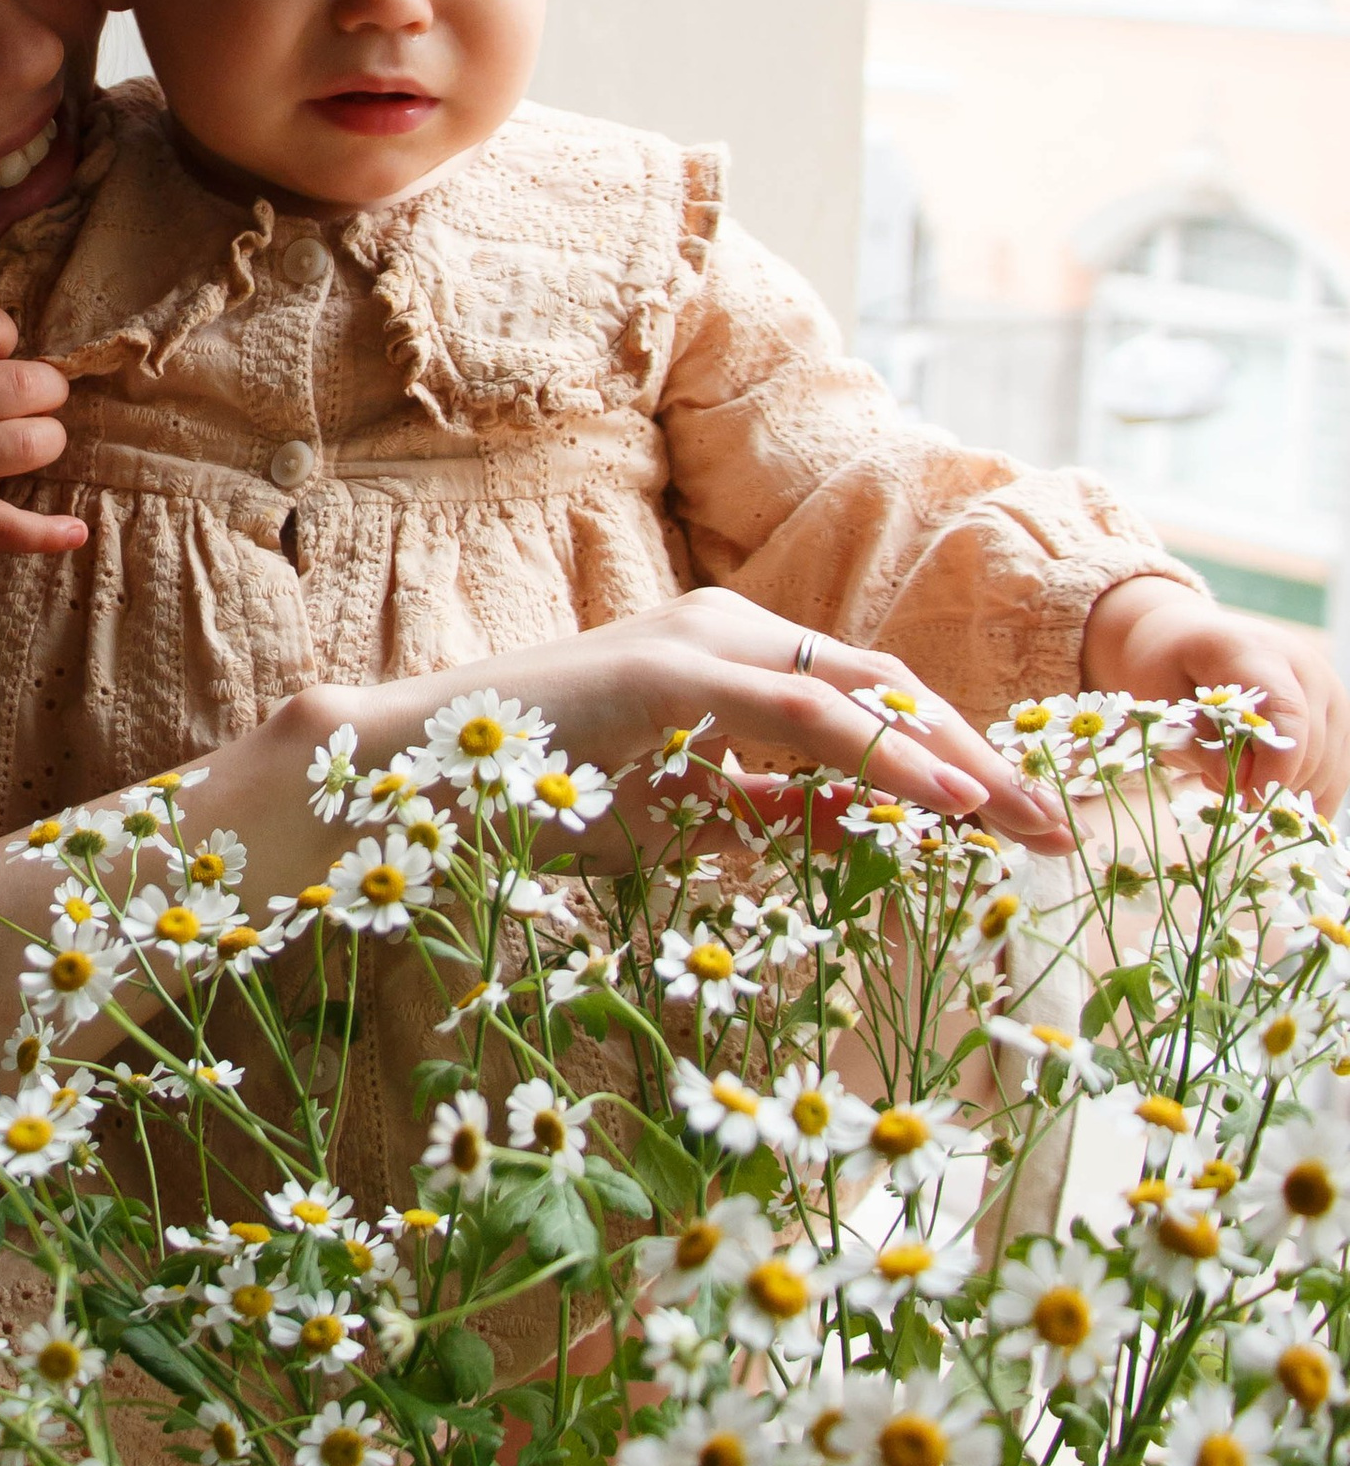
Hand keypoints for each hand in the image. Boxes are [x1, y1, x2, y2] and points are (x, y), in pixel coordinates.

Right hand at [0, 299, 84, 621]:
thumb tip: (19, 347)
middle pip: (28, 384)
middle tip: (32, 403)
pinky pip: (9, 527)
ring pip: (33, 443)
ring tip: (32, 442)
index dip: (4, 338)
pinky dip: (47, 533)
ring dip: (48, 440)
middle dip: (47, 390)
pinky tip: (74, 531)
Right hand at [223, 592, 1076, 903]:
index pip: (867, 702)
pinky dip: (885, 756)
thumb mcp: (675, 821)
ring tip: (1026, 821)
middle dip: (980, 757)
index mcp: (727, 661)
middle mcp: (725, 629)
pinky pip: (808, 715)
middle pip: (888, 685)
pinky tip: (944, 800)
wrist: (409, 779)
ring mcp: (699, 641)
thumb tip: (854, 836)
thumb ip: (761, 816)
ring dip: (954, 760)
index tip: (1020, 824)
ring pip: (863, 691)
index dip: (950, 757)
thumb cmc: (527, 800)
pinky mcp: (676, 671)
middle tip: (1056, 828)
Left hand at [1080, 576, 1349, 813]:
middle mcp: (1303, 665)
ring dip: (1289, 795)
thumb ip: (1196, 745)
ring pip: (1330, 763)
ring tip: (1240, 793)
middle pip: (1312, 743)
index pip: (1286, 710)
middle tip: (1229, 800)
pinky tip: (1273, 816)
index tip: (1247, 799)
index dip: (1275, 763)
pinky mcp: (1335, 714)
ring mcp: (1326, 689)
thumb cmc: (1164, 670)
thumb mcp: (1159, 703)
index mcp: (1253, 649)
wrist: (1186, 637)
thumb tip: (1239, 783)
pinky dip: (1308, 798)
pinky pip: (1336, 769)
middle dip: (1275, 786)